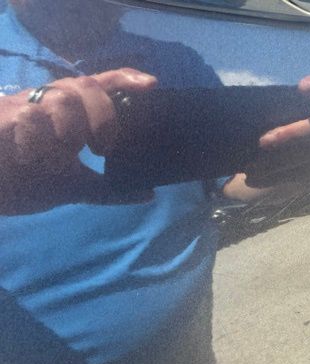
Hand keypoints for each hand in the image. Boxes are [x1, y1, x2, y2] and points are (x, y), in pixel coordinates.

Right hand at [0, 68, 156, 214]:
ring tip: (66, 156)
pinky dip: (41, 137)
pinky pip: (29, 116)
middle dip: (103, 115)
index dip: (125, 79)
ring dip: (73, 126)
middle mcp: (47, 104)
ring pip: (60, 96)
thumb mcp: (72, 188)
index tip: (151, 84)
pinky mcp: (3, 120)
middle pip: (84, 86)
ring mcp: (24, 109)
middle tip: (102, 148)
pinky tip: (36, 157)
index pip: (99, 85)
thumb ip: (108, 190)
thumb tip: (147, 194)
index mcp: (67, 115)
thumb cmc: (24, 180)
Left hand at [243, 76, 309, 189]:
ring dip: (277, 161)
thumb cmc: (272, 130)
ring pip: (308, 155)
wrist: (279, 168)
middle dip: (289, 134)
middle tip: (261, 142)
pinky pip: (300, 175)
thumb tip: (252, 111)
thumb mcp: (270, 118)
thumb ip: (270, 111)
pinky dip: (274, 177)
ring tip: (249, 167)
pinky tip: (253, 179)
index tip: (302, 87)